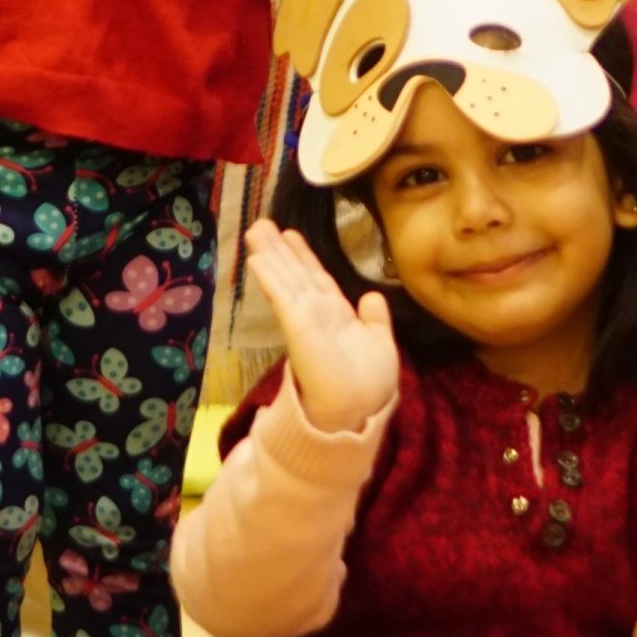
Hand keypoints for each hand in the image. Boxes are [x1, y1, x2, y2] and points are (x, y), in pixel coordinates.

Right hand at [244, 221, 398, 430]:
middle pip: (295, 276)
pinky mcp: (298, 328)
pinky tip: (257, 259)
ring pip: (286, 280)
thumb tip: (371, 296)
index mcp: (336, 319)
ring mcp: (305, 321)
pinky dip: (271, 277)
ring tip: (256, 230)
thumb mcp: (380, 344)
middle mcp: (317, 316)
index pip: (317, 281)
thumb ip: (375, 320)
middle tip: (261, 225)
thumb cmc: (371, 386)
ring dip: (270, 255)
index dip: (304, 258)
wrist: (359, 411)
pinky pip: (283, 297)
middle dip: (280, 250)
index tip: (290, 236)